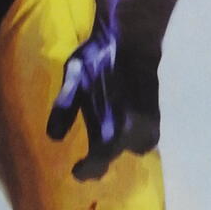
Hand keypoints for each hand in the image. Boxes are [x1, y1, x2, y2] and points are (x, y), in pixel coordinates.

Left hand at [46, 22, 159, 181]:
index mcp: (109, 132)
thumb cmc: (98, 58)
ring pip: (137, 147)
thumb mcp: (73, 80)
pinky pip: (147, 134)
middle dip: (104, 156)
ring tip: (110, 136)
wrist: (132, 38)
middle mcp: (131, 134)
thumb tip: (53, 138)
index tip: (76, 171)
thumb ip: (64, 110)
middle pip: (116, 156)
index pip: (97, 164)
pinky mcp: (157, 112)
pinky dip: (136, 133)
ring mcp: (148, 124)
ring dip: (124, 145)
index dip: (85, 171)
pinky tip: (124, 121)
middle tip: (91, 152)